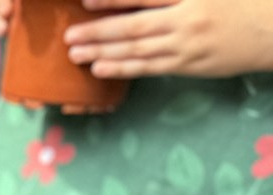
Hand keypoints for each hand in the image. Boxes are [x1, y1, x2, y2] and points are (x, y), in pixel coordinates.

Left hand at [65, 0, 272, 78]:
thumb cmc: (244, 0)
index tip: (87, 0)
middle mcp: (188, 18)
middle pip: (134, 26)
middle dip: (98, 31)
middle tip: (69, 35)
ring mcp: (187, 44)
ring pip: (137, 49)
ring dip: (103, 52)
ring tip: (75, 53)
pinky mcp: (189, 64)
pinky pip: (150, 67)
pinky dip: (124, 68)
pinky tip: (100, 68)